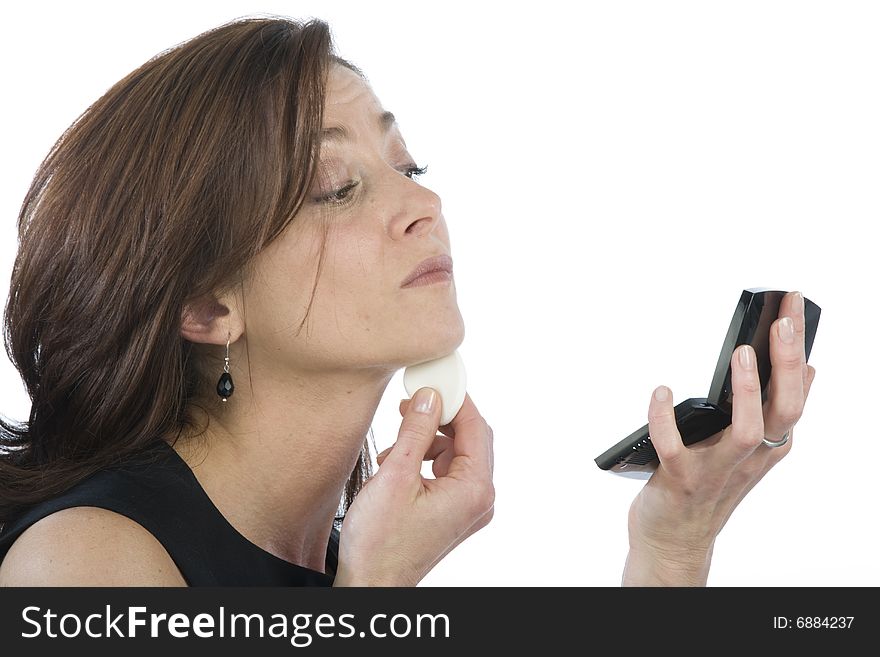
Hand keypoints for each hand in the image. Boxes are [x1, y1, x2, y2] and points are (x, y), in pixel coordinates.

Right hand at [333, 388, 494, 585]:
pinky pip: (448, 473)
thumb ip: (416, 431)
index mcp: (474, 489)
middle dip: (440, 418)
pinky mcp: (453, 514)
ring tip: (395, 447)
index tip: (436, 378)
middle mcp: (479, 499)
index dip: (456, 398)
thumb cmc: (380, 542)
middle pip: (471, 439)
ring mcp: (468, 509)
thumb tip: (429, 396)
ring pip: (457, 454)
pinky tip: (398, 465)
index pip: (475, 427)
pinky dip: (425, 461)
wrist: (370, 583)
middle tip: (412, 402)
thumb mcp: (396, 475)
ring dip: (428, 441)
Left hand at [624, 290, 816, 585]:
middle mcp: (749, 457)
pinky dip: (664, 417)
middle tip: (783, 321)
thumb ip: (774, 410)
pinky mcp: (680, 480)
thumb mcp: (751, 448)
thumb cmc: (708, 486)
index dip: (798, 351)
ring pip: (745, 431)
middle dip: (786, 364)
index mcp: (767, 445)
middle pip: (784, 409)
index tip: (793, 308)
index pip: (796, 394)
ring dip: (746, 392)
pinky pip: (674, 447)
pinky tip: (660, 391)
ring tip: (742, 353)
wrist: (675, 538)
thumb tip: (806, 367)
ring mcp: (716, 470)